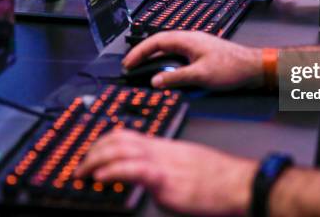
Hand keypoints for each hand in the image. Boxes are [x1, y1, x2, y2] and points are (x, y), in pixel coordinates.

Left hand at [75, 130, 256, 215]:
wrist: (239, 183)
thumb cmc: (219, 178)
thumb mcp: (188, 165)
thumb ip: (166, 167)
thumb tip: (151, 178)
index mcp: (165, 147)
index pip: (128, 136)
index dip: (104, 143)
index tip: (91, 154)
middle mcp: (160, 150)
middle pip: (119, 139)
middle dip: (94, 151)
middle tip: (81, 166)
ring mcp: (162, 163)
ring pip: (121, 150)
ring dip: (95, 161)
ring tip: (83, 173)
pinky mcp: (166, 179)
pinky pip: (134, 169)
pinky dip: (113, 171)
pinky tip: (102, 178)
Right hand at [123, 31, 262, 89]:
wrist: (254, 67)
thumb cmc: (232, 67)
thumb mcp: (201, 75)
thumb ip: (176, 78)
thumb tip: (156, 81)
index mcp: (188, 40)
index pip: (156, 41)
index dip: (139, 52)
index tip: (128, 63)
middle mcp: (191, 40)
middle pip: (160, 43)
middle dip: (144, 54)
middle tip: (132, 67)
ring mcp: (197, 46)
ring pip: (170, 50)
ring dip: (157, 59)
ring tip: (146, 70)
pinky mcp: (203, 54)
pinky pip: (179, 56)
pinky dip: (169, 63)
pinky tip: (168, 73)